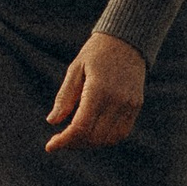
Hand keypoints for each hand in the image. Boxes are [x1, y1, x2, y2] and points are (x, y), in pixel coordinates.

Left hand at [45, 31, 144, 153]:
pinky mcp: (136, 105)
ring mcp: (129, 104)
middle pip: (94, 136)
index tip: (50, 146)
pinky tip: (93, 133)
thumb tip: (52, 121)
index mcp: (98, 90)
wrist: (127, 39)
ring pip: (108, 139)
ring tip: (75, 137)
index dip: (64, 140)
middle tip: (60, 140)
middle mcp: (117, 100)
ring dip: (90, 143)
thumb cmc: (96, 52)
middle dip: (74, 143)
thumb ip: (65, 97)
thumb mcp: (75, 69)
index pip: (81, 127)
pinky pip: (121, 132)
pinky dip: (106, 139)